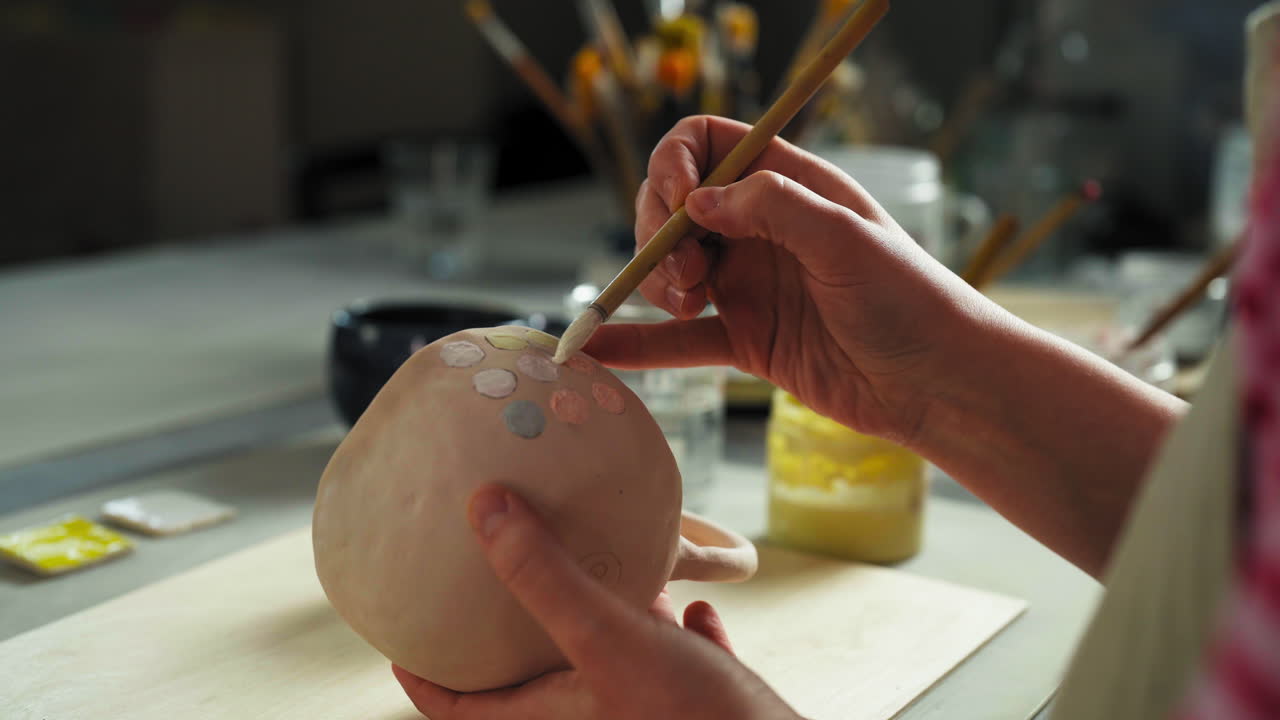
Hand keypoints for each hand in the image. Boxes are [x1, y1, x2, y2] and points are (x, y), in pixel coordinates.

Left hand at [394, 484, 801, 719]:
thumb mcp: (607, 638)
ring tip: (587, 564)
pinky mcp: (692, 701)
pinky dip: (669, 626)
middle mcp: (591, 712)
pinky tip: (684, 598)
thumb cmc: (692, 719)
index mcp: (551, 715)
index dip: (423, 675)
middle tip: (490, 578)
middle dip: (511, 627)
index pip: (459, 707)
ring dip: (593, 614)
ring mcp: (643, 706)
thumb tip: (484, 509)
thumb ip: (546, 576)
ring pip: (602, 658)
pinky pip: (669, 659)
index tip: (403, 632)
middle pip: (528, 673)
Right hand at [584, 115, 981, 443]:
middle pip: (675, 208)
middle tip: (688, 274)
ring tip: (689, 306)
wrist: (937, 383)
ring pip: (671, 269)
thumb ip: (772, 208)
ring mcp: (750, 285)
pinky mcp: (747, 340)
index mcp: (789, 186)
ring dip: (657, 284)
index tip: (679, 206)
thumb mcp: (846, 238)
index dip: (677, 166)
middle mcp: (761, 230)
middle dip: (659, 234)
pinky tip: (599, 347)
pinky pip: (681, 340)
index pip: (708, 145)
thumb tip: (697, 202)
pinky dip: (640, 342)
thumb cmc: (911, 299)